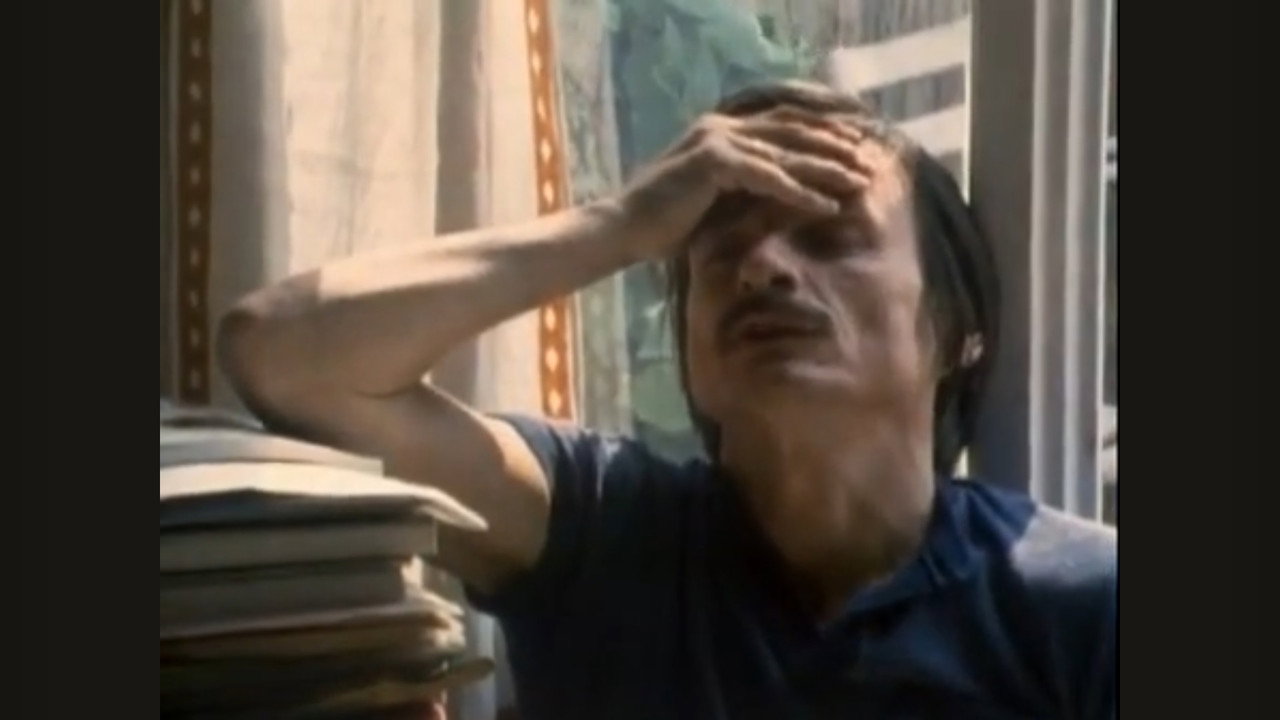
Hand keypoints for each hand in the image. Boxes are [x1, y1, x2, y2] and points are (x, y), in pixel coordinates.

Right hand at [614, 106, 869, 261]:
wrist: (622, 229)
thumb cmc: (665, 224)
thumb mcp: (716, 200)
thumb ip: (749, 189)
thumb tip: (796, 195)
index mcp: (723, 131)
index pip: (784, 122)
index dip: (822, 131)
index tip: (856, 147)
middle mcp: (722, 127)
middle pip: (792, 130)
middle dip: (835, 146)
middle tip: (870, 161)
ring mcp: (716, 140)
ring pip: (786, 152)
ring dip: (827, 168)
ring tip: (859, 182)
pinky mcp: (713, 162)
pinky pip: (767, 176)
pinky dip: (800, 191)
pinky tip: (826, 204)